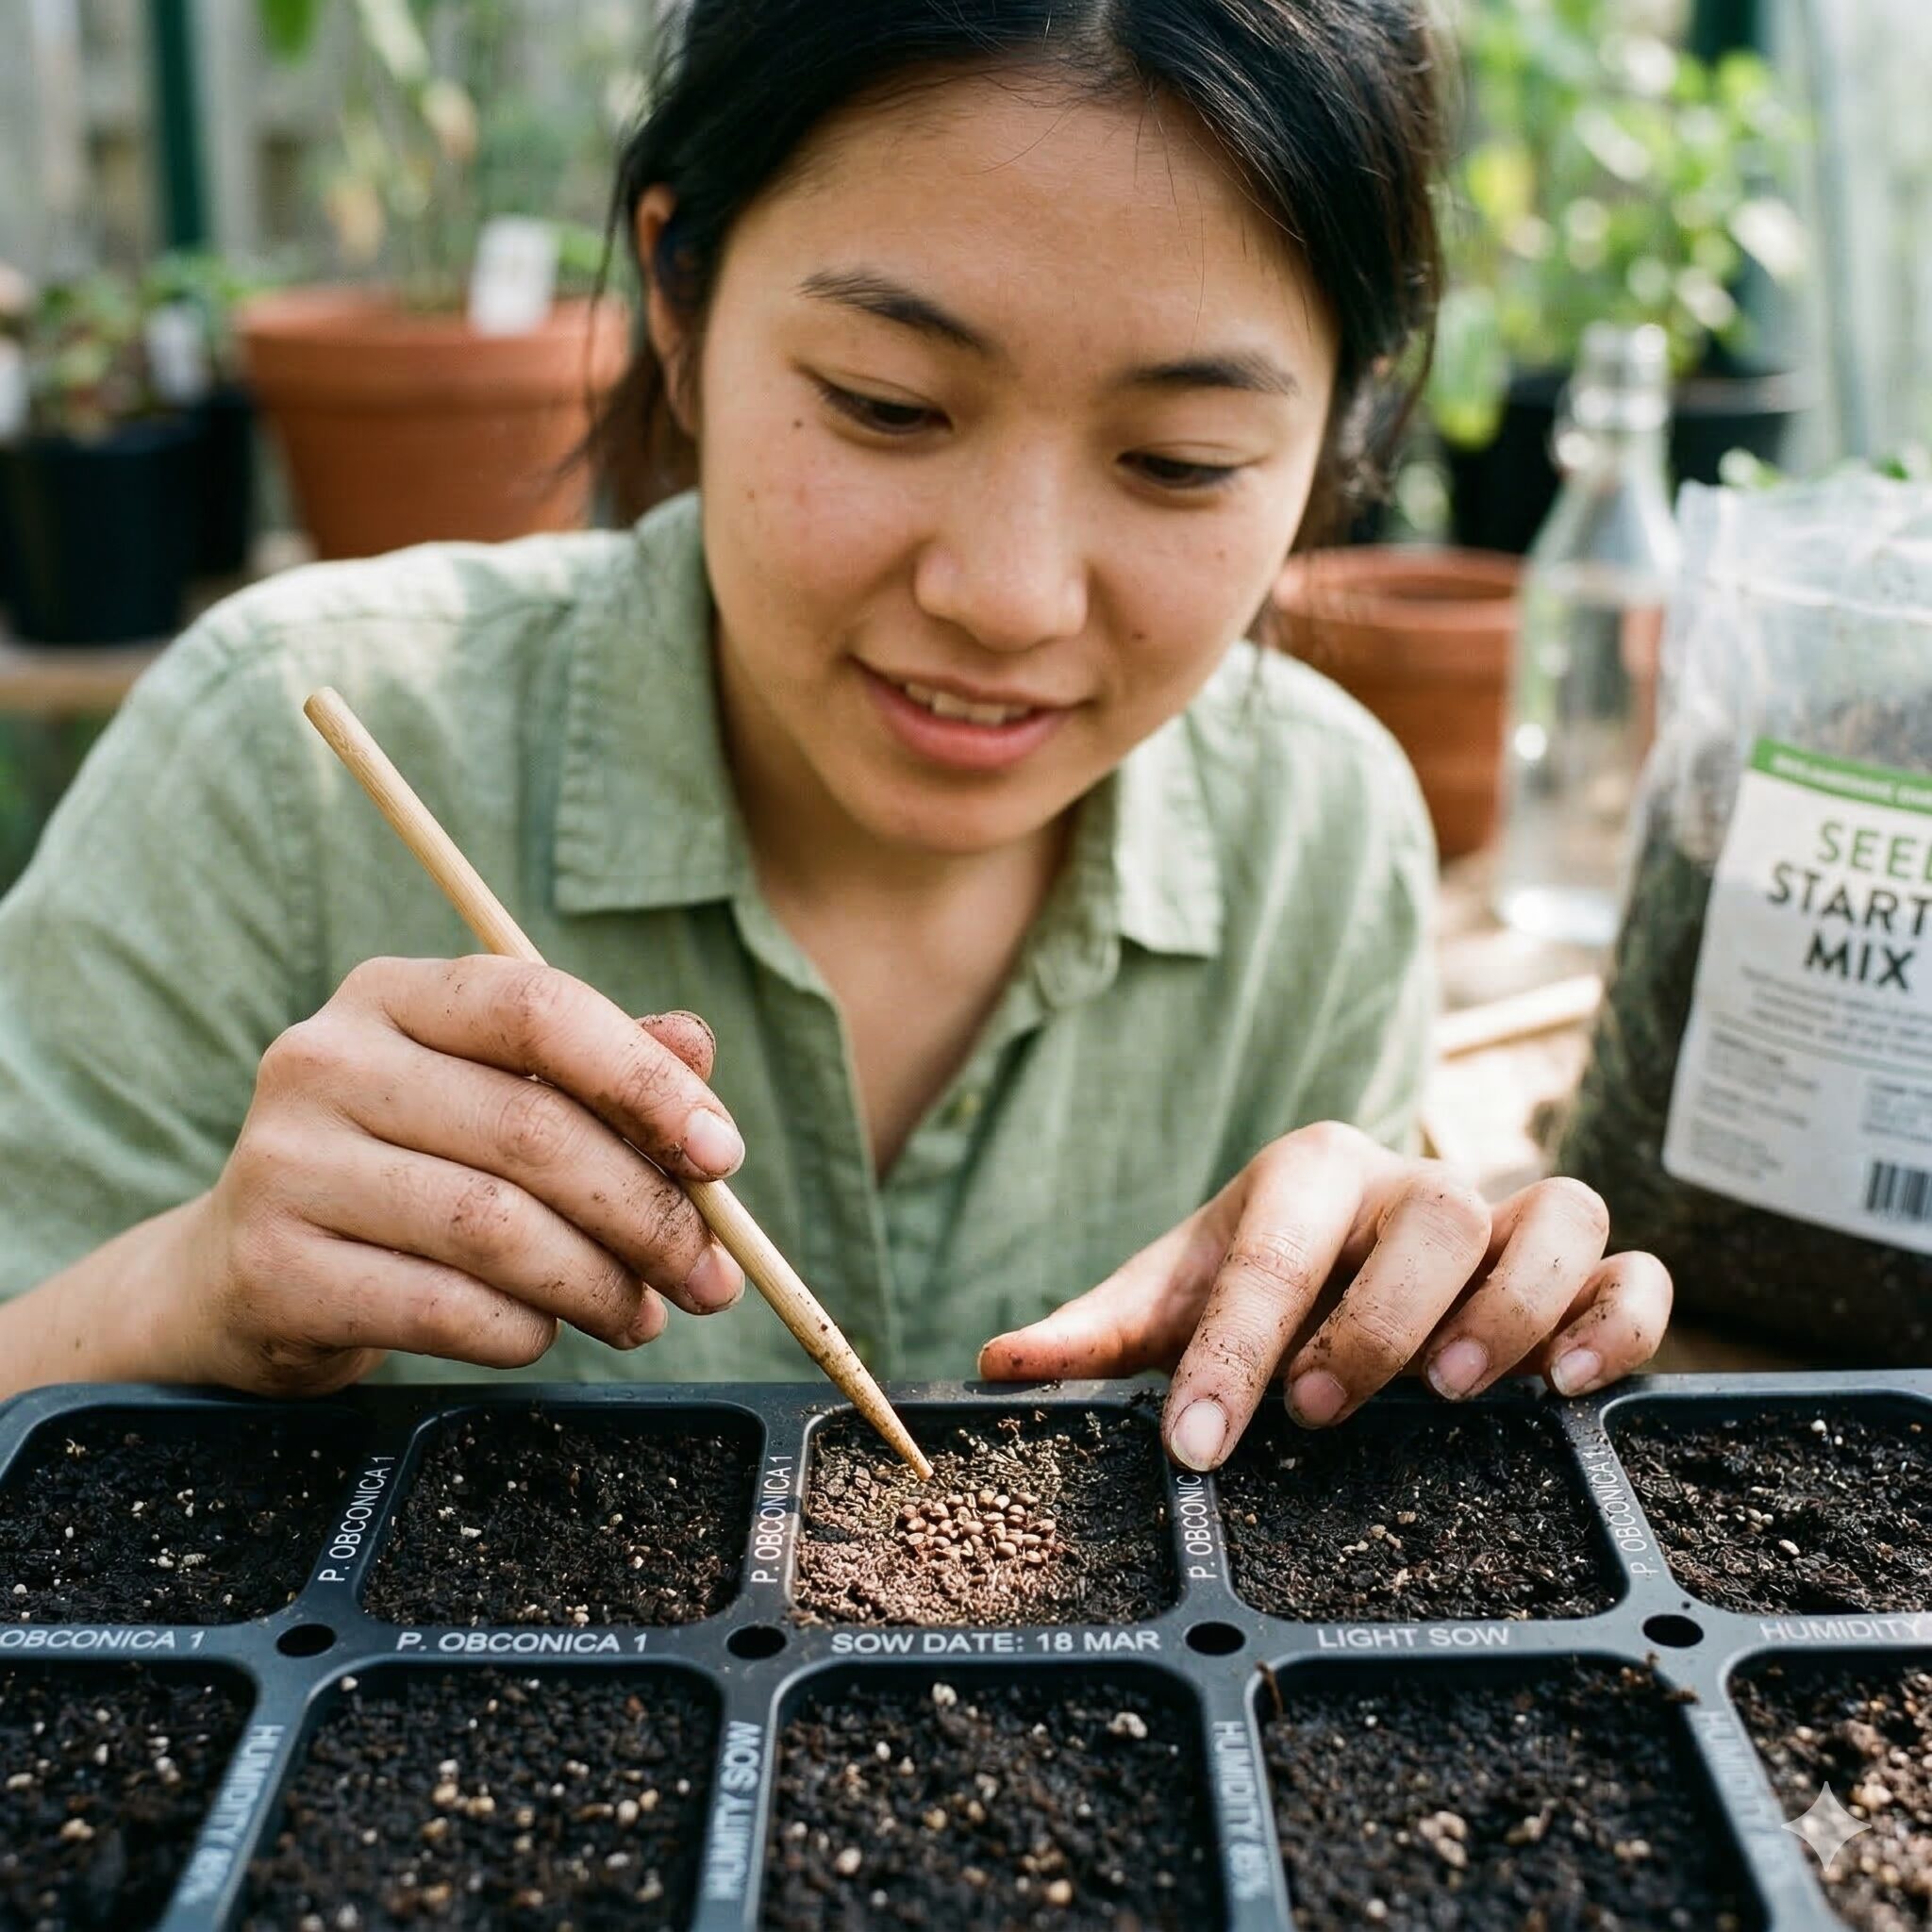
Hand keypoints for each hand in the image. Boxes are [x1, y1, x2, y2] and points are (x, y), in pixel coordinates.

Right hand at [180, 956, 747, 1395]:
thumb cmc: (409, 1167)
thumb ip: (597, 1068)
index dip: (646, 1082)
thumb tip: (698, 1048)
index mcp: (392, 994)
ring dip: (598, 1284)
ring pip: (494, 1228)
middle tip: (711, 1276)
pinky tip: (546, 1334)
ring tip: (641, 1315)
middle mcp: (325, 1059)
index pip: (539, 1009)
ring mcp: (285, 1162)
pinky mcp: (272, 1268)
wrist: (246, 1272)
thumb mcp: (494, 1094)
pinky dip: (522, 1330)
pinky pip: (442, 1308)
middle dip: (649, 1214)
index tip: (723, 1157)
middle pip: (532, 1131)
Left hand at [978, 1122, 1669, 1469]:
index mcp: (1306, 1171)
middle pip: (1434, 1215)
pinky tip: (1570, 1390)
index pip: (1276, 1246)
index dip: (1236, 1346)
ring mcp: (1506, 1212)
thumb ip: (1095, 1331)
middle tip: (1321, 1410)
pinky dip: (1618, 1320)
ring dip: (1512, 1308)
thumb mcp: (1169, 1297)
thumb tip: (997, 1366)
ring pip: (1555, 1215)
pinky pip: (1631, 1267)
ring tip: (1450, 1393)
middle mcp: (1413, 1179)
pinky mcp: (1578, 1261)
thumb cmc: (1248, 1282)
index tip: (1199, 1444)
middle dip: (1380, 1318)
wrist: (1336, 1248)